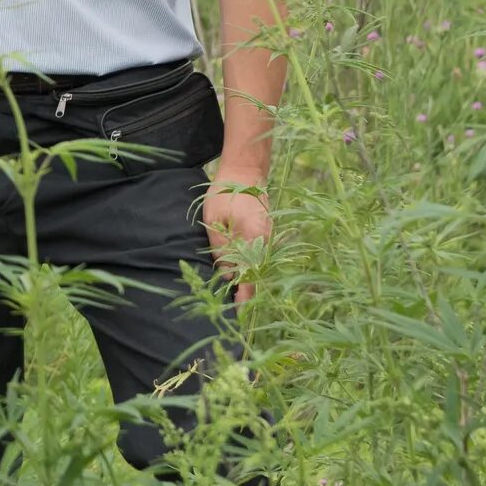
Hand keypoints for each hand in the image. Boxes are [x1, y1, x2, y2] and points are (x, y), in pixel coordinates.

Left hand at [203, 181, 271, 304]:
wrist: (245, 172)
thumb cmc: (226, 194)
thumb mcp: (216, 222)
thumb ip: (222, 251)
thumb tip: (227, 278)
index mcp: (256, 241)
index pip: (252, 277)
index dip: (246, 297)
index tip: (240, 314)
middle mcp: (267, 243)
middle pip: (258, 275)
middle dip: (247, 292)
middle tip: (234, 311)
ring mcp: (269, 238)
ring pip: (258, 266)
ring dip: (248, 280)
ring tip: (236, 298)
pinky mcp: (265, 234)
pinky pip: (258, 256)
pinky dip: (250, 267)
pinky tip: (239, 274)